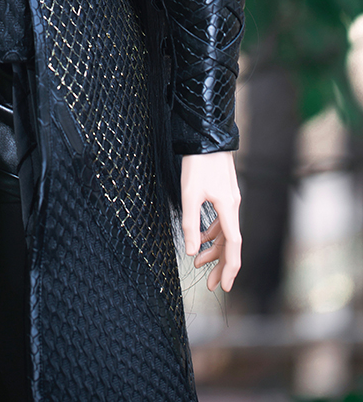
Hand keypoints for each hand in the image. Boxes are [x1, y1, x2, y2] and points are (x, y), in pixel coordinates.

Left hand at [181, 151, 240, 292]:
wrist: (207, 135)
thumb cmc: (198, 163)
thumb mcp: (189, 194)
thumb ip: (191, 224)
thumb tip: (192, 252)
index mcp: (228, 209)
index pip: (233, 247)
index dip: (230, 269)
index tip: (226, 287)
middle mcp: (233, 206)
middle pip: (231, 243)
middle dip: (221, 265)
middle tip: (211, 284)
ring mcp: (229, 200)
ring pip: (226, 232)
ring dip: (214, 249)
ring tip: (200, 262)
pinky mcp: (224, 193)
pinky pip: (222, 220)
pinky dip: (213, 233)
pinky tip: (202, 239)